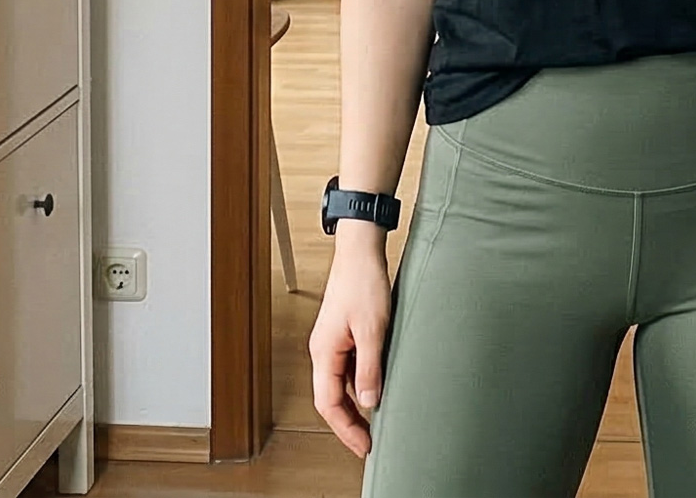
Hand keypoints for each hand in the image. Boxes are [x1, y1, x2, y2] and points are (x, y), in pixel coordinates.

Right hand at [309, 242, 391, 458]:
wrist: (361, 249)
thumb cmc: (364, 282)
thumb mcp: (373, 329)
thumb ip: (369, 368)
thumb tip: (368, 402)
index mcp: (323, 351)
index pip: (328, 403)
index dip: (346, 429)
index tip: (364, 445)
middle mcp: (323, 350)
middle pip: (330, 398)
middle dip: (348, 423)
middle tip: (367, 441)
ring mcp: (332, 341)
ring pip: (338, 384)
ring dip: (353, 404)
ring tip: (372, 421)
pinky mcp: (342, 333)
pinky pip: (346, 368)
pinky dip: (357, 384)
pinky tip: (373, 387)